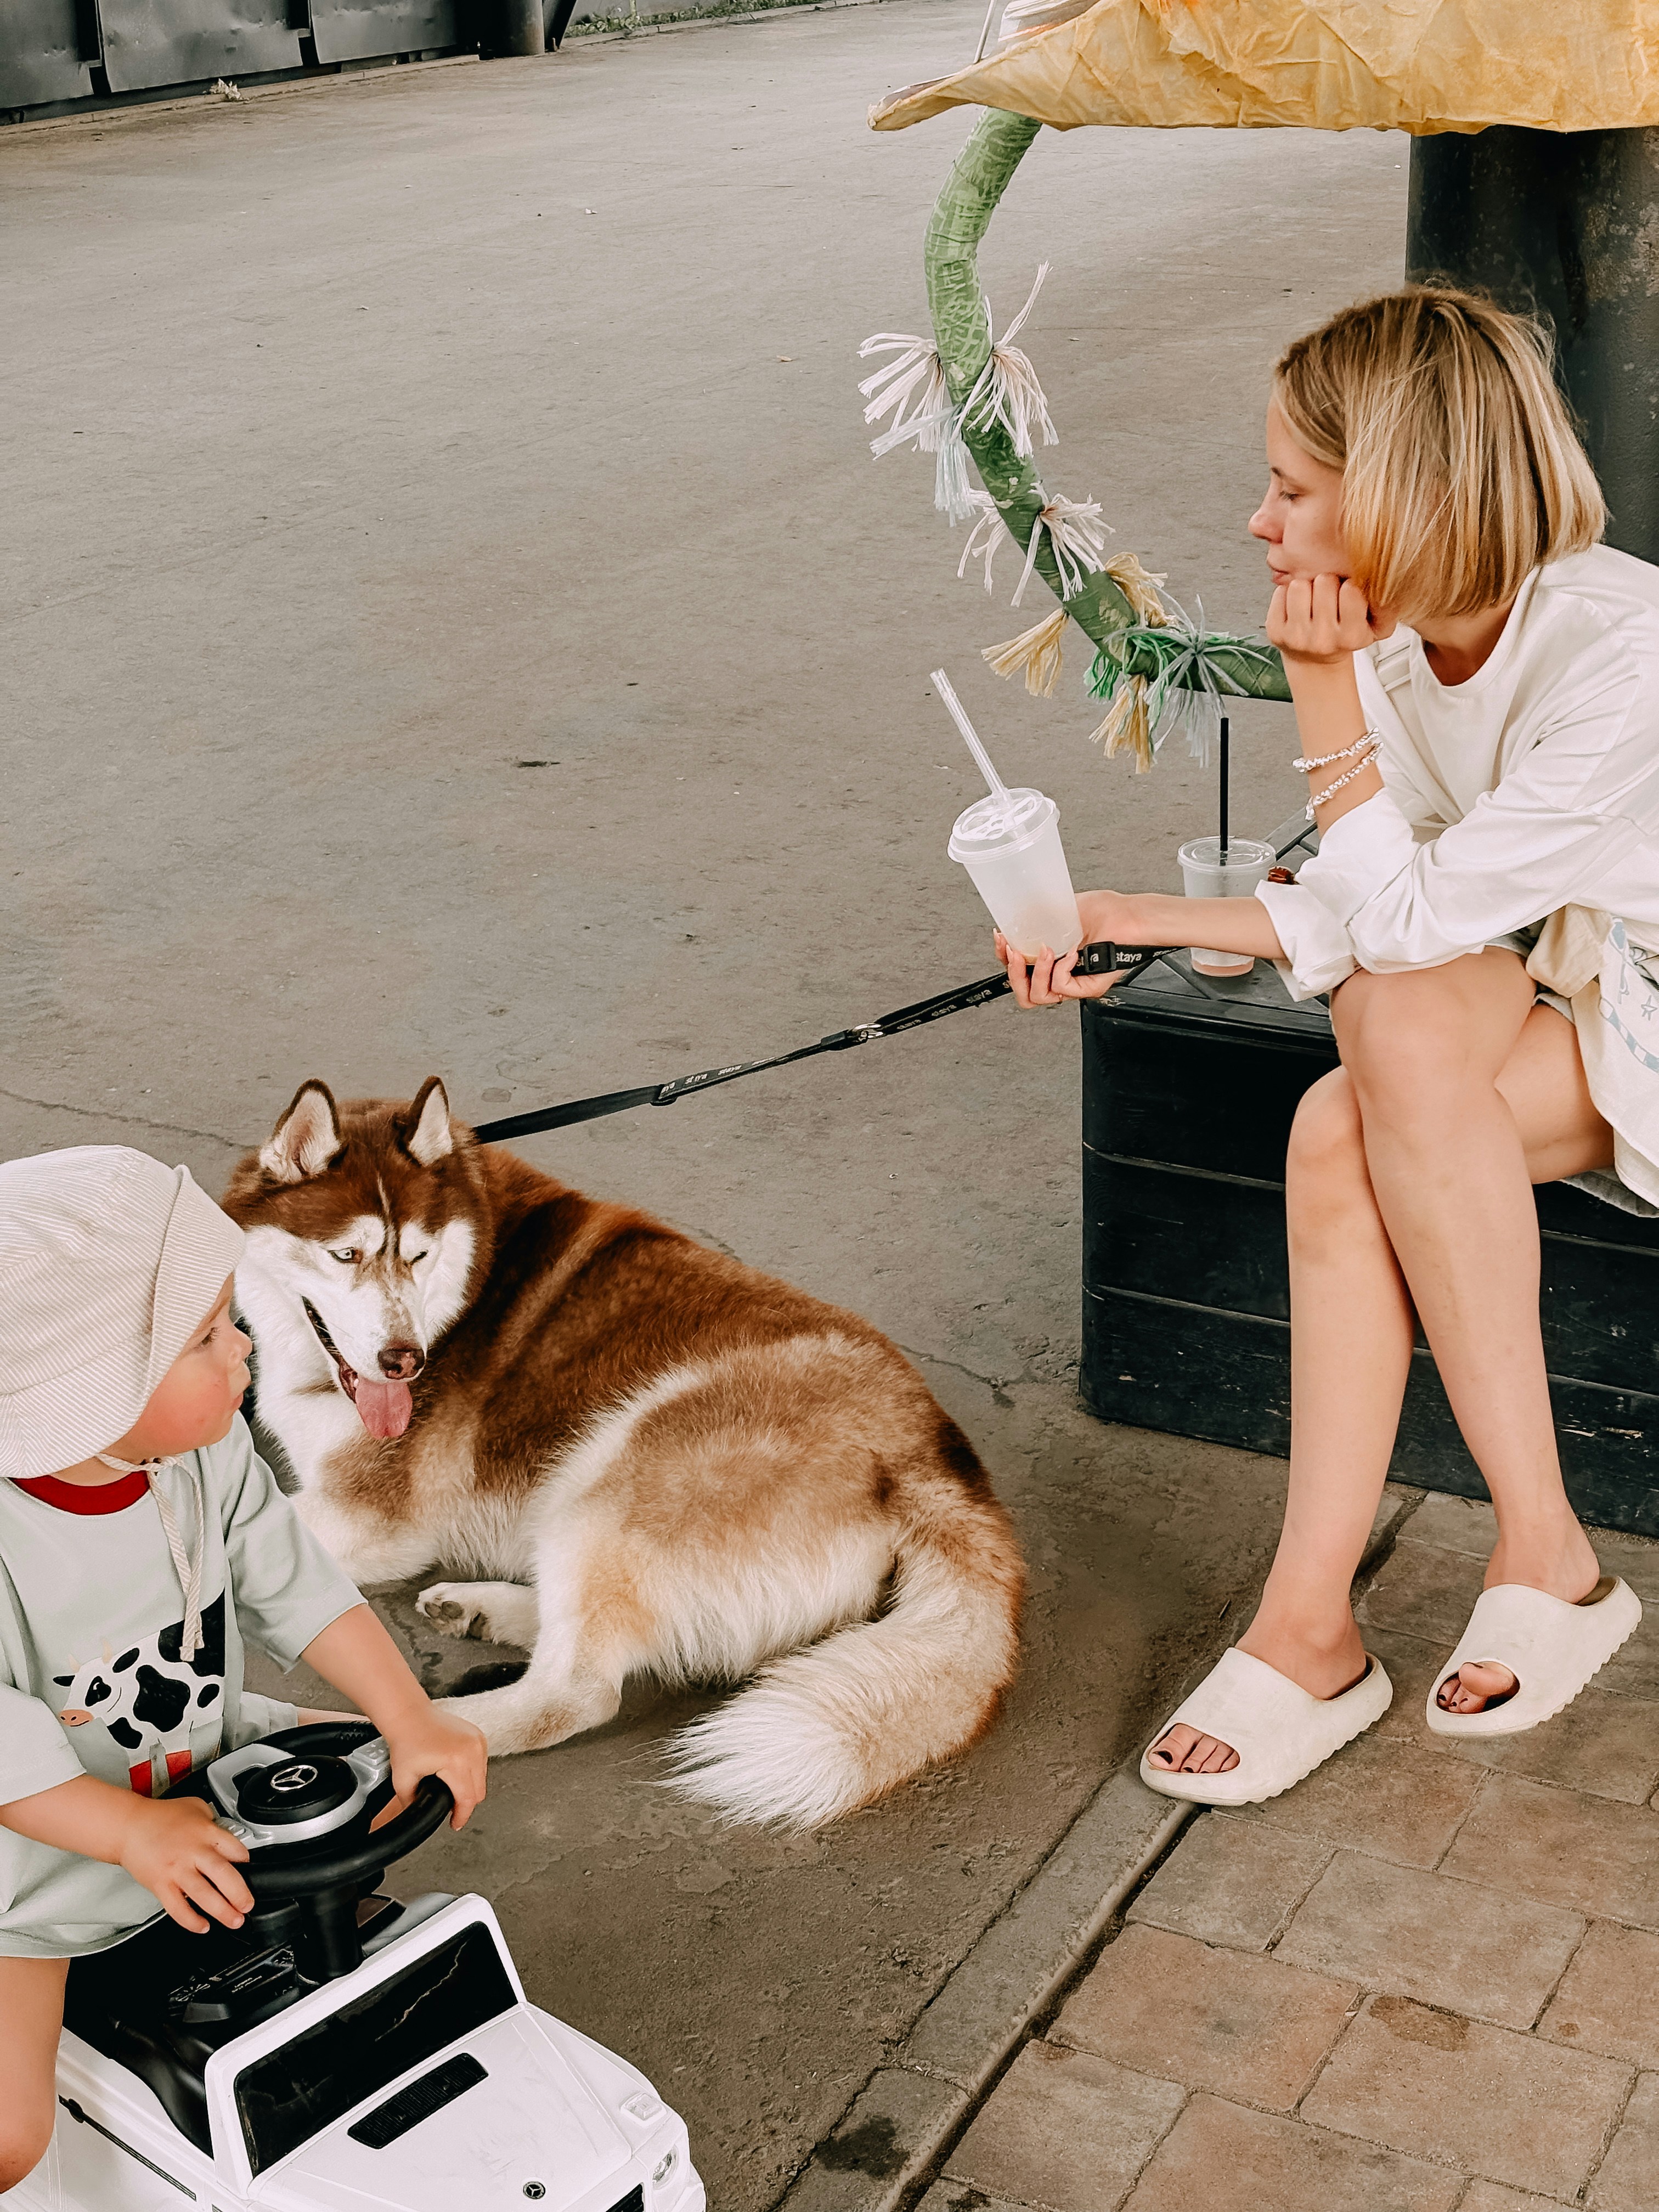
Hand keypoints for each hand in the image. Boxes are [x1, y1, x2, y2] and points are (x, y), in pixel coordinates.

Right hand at [118, 1793, 252, 1934]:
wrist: (128, 1826)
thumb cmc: (160, 1817)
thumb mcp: (196, 1807)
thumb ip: (214, 1820)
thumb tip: (227, 1833)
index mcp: (206, 1832)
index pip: (235, 1849)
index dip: (246, 1862)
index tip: (250, 1873)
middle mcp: (193, 1852)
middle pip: (223, 1875)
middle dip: (240, 1894)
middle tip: (248, 1905)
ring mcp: (176, 1870)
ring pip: (203, 1895)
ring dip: (222, 1911)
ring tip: (234, 1921)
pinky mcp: (160, 1885)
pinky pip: (177, 1908)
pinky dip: (191, 1921)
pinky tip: (202, 1926)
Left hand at [379, 1703, 486, 1830]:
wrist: (409, 1715)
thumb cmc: (406, 1740)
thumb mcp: (403, 1780)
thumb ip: (412, 1803)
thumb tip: (418, 1816)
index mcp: (456, 1761)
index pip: (467, 1799)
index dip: (461, 1816)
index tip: (455, 1824)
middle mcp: (472, 1750)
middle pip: (479, 1791)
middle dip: (465, 1803)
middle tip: (450, 1808)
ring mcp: (477, 1741)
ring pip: (482, 1778)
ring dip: (470, 1787)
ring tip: (451, 1788)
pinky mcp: (479, 1736)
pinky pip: (482, 1763)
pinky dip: (472, 1772)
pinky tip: (457, 1772)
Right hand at [996, 889, 1140, 1008]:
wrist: (1130, 916)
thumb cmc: (1106, 911)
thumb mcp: (1061, 910)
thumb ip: (1038, 919)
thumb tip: (1013, 920)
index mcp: (1053, 960)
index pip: (1019, 971)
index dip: (1004, 958)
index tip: (1001, 938)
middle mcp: (1062, 975)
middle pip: (1024, 993)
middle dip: (1012, 972)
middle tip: (1013, 952)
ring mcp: (1075, 984)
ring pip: (1038, 997)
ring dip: (1035, 972)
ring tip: (1046, 950)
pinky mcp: (1088, 987)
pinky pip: (1062, 988)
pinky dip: (1060, 969)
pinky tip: (1070, 953)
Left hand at [1267, 573, 1390, 665]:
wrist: (1315, 664)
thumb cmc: (1342, 638)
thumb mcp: (1372, 627)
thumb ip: (1386, 606)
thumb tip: (1389, 584)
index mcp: (1351, 637)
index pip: (1351, 590)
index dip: (1350, 586)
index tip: (1348, 596)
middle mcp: (1323, 640)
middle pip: (1324, 581)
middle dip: (1328, 584)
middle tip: (1328, 598)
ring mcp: (1297, 637)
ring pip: (1299, 585)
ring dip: (1307, 587)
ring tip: (1312, 601)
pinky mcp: (1276, 632)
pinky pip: (1280, 592)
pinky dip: (1288, 594)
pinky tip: (1297, 608)